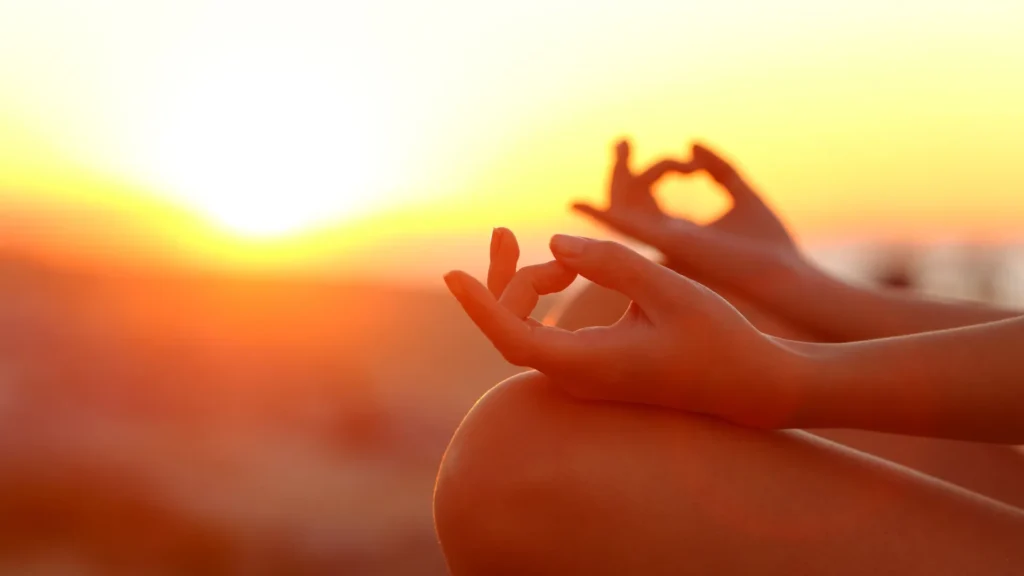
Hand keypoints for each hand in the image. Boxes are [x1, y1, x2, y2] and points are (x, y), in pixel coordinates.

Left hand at [444, 229, 802, 427]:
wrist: (751, 384)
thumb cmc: (717, 339)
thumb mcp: (668, 291)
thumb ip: (610, 263)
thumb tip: (556, 242)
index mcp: (588, 364)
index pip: (511, 336)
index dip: (479, 304)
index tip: (451, 274)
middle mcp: (575, 377)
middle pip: (510, 326)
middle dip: (507, 277)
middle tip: (502, 231)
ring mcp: (582, 376)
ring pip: (526, 328)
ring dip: (532, 284)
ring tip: (568, 257)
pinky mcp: (592, 368)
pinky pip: (545, 333)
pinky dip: (544, 299)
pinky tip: (563, 272)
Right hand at [574, 140, 810, 294]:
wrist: (788, 276)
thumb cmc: (770, 245)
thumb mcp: (742, 194)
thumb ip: (718, 168)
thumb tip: (691, 143)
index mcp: (680, 233)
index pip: (649, 200)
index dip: (660, 169)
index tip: (692, 163)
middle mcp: (665, 242)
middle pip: (629, 203)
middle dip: (623, 170)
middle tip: (624, 140)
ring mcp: (665, 246)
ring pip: (624, 209)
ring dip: (621, 176)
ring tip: (624, 145)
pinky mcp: (670, 246)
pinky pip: (626, 229)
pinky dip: (602, 217)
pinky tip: (579, 205)